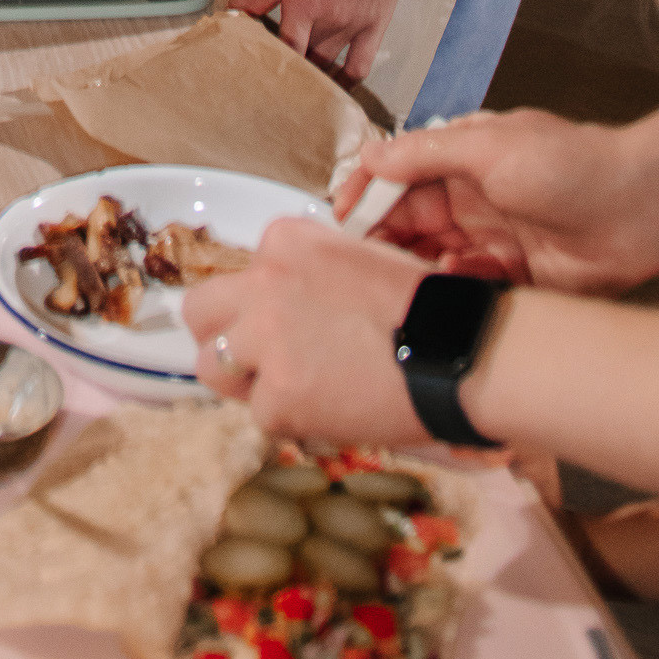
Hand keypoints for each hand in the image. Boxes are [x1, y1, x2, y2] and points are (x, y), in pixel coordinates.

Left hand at [185, 220, 427, 443]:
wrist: (457, 355)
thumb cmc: (422, 306)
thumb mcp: (358, 255)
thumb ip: (305, 269)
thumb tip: (278, 298)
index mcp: (285, 240)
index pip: (240, 270)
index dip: (260, 299)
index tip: (290, 316)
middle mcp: (264, 282)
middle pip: (200, 310)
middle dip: (222, 332)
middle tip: (256, 355)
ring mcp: (266, 341)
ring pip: (210, 365)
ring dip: (241, 379)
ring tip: (286, 386)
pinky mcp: (278, 397)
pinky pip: (258, 413)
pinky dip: (287, 418)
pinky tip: (325, 408)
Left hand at [237, 0, 421, 81]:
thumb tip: (237, 7)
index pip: (282, 48)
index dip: (265, 62)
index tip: (252, 64)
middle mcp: (330, 19)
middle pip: (302, 60)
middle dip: (284, 69)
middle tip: (267, 69)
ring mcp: (357, 25)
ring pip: (327, 67)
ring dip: (310, 75)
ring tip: (293, 79)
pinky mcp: (377, 25)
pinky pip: (360, 67)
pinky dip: (345, 80)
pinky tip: (332, 83)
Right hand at [332, 107, 658, 292]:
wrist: (645, 208)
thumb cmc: (573, 164)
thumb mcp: (487, 145)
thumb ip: (424, 153)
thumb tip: (370, 158)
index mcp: (461, 162)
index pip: (395, 181)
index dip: (364, 200)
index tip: (339, 222)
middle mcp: (472, 203)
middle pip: (409, 227)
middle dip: (384, 243)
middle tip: (362, 265)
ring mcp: (494, 242)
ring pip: (434, 261)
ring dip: (417, 270)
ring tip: (404, 281)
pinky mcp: (516, 280)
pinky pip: (470, 290)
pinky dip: (454, 291)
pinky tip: (451, 290)